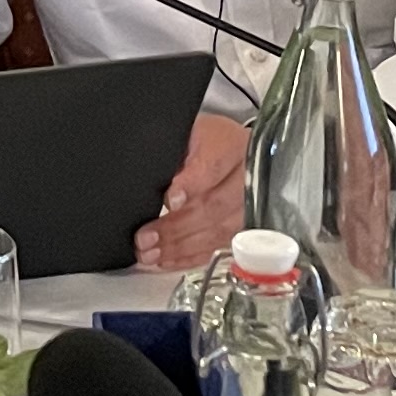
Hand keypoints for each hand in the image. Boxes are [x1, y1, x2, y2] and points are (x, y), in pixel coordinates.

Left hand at [136, 112, 249, 272]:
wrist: (233, 151)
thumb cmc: (204, 142)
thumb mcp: (187, 134)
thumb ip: (173, 154)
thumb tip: (157, 186)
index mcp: (230, 144)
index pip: (213, 165)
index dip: (191, 184)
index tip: (170, 199)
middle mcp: (246, 176)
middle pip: (214, 205)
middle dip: (176, 226)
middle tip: (146, 237)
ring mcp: (250, 206)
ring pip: (217, 231)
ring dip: (180, 247)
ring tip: (149, 253)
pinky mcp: (244, 229)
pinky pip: (217, 246)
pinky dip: (189, 257)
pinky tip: (165, 261)